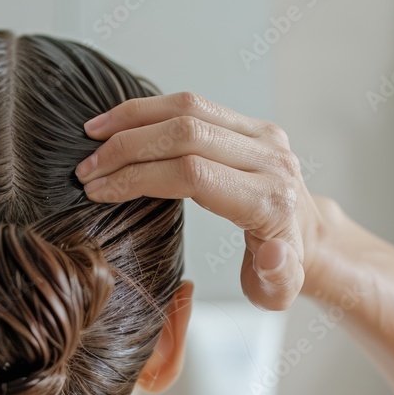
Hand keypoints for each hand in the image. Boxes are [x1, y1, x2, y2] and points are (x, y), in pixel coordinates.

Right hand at [75, 92, 322, 310]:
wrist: (307, 236)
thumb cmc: (282, 269)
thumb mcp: (279, 290)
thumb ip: (276, 279)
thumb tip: (272, 256)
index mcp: (269, 200)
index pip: (192, 174)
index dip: (138, 178)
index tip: (99, 192)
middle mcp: (268, 158)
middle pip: (185, 134)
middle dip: (126, 149)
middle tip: (86, 171)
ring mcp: (259, 134)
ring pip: (187, 108)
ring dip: (132, 119)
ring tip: (92, 136)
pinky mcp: (247, 122)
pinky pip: (192, 104)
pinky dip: (149, 110)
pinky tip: (118, 124)